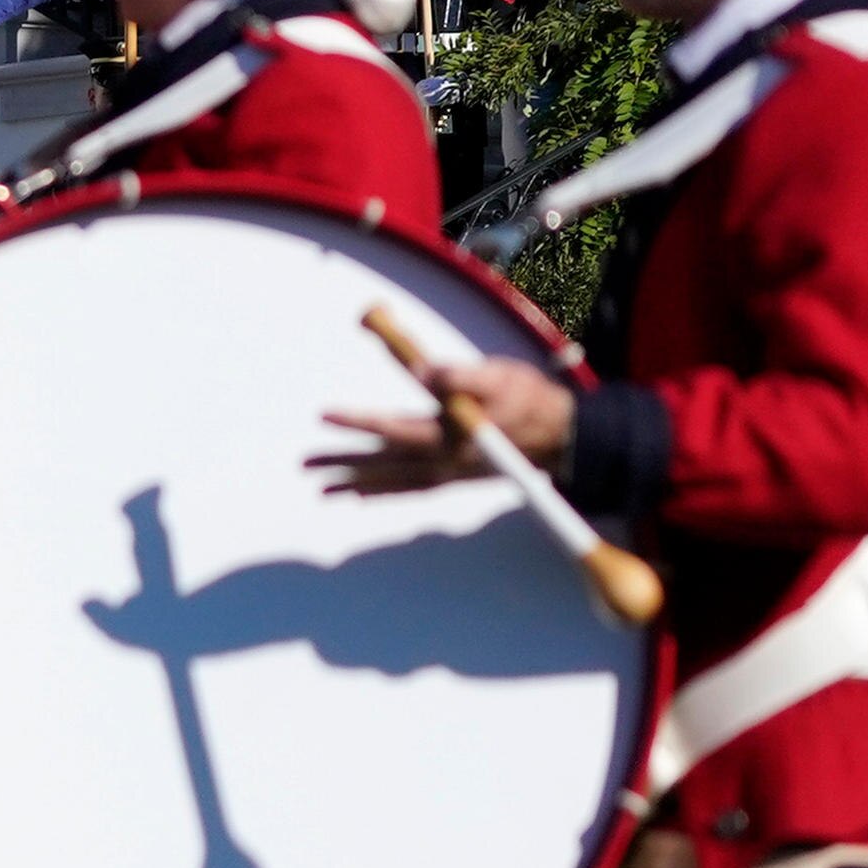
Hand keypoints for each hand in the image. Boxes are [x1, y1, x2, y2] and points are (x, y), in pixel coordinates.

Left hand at [312, 357, 572, 494]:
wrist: (564, 436)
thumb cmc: (528, 398)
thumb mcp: (498, 376)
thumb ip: (458, 375)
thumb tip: (421, 372)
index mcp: (450, 436)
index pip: (394, 429)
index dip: (359, 421)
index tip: (325, 414)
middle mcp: (444, 461)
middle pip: (383, 463)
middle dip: (342, 463)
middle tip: (304, 465)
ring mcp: (449, 473)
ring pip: (393, 480)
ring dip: (355, 483)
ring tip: (321, 488)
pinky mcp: (456, 476)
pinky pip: (411, 489)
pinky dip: (385, 493)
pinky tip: (361, 495)